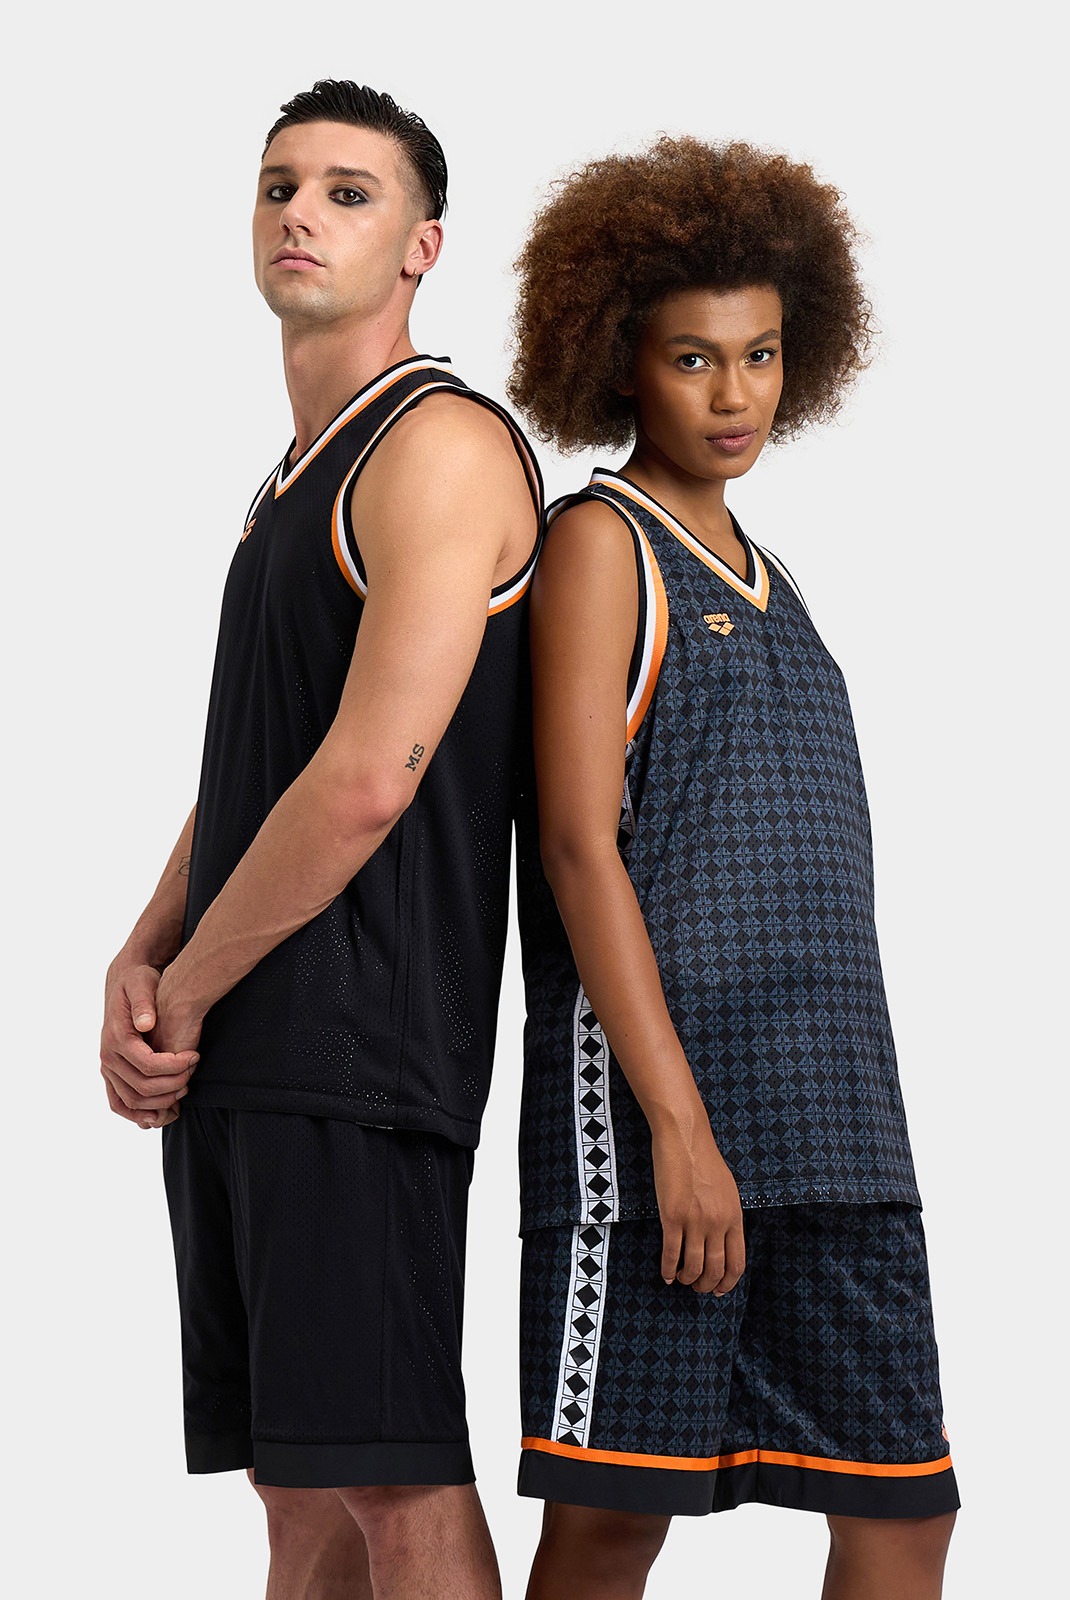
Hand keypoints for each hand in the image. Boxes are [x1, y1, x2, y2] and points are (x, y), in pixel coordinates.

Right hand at [100, 959, 198, 1130]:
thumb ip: (143, 1003)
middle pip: (141, 1087)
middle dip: (172, 1085)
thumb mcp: (142, 983)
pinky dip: (139, 1115)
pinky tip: (162, 1115)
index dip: (175, 1067)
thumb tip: (146, 1023)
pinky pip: (120, 1104)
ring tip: (184, 1089)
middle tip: (193, 1074)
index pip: (147, 1064)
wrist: (124, 984)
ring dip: (160, 1103)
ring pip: (131, 1101)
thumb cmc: (137, 983)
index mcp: (116, 1038)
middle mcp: (107, 1057)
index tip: (195, 1057)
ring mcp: (108, 1069)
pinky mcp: (111, 1075)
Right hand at [651, 1109, 744, 1295]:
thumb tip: (723, 1243)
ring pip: (693, 1266)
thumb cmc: (705, 1160)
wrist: (684, 1138)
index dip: (728, 1282)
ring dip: (687, 1279)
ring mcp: (694, 1220)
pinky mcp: (672, 1216)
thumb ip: (728, 1217)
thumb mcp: (728, 1190)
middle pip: (715, 1269)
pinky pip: (670, 1252)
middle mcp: (717, 1222)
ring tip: (682, 1280)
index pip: (737, 1263)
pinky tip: (666, 1274)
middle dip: (706, 1286)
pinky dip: (668, 1269)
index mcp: (734, 1216)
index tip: (719, 1290)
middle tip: (698, 1287)